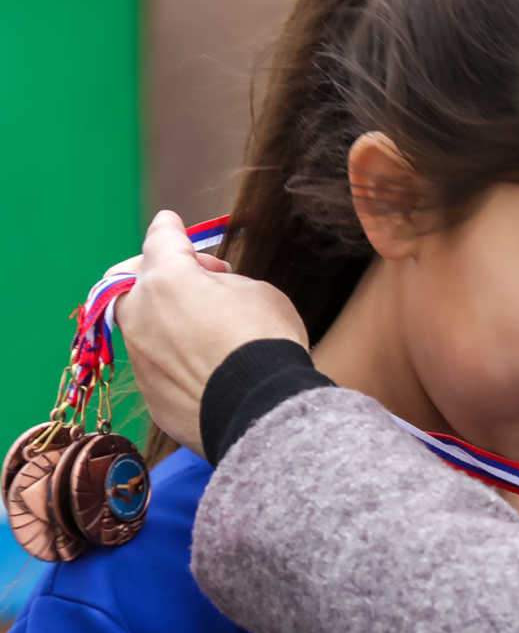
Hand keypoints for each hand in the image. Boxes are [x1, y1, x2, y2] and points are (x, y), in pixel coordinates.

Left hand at [115, 210, 308, 458]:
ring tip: (208, 331)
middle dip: (163, 275)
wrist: (261, 410)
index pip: (161, 240)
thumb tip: (212, 293)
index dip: (170, 229)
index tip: (171, 222)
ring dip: (170, 320)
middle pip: (136, 283)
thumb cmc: (266, 341)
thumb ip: (224, 285)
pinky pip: (159, 366)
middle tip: (202, 283)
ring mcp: (140, 359)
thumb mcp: (259, 293)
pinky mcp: (150, 396)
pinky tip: (208, 369)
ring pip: (145, 327)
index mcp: (167, 280)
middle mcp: (141, 316)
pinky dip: (177, 360)